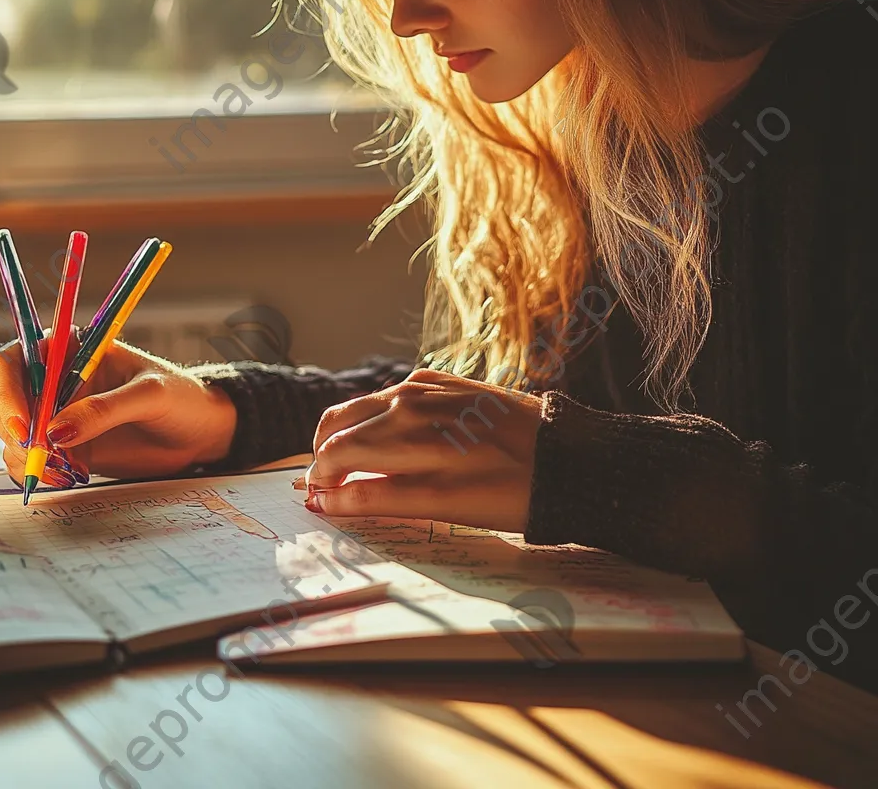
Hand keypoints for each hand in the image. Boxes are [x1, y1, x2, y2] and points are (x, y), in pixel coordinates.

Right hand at [0, 333, 236, 485]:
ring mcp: (54, 413)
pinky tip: (68, 476)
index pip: (15, 358)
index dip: (7, 387)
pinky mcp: (61, 446)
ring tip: (65, 469)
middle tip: (39, 453)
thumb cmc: (181, 398)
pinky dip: (36, 471)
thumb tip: (56, 431)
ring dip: (23, 454)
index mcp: (71, 349)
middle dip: (10, 427)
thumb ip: (105, 409)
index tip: (23, 421)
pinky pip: (26, 459)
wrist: (199, 433)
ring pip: (7, 431)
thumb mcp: (150, 395)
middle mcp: (54, 378)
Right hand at [299, 369, 543, 531]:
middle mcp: (406, 400)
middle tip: (333, 488)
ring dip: (349, 436)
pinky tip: (393, 444)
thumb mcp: (440, 505)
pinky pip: (391, 396)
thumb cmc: (507, 491)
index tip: (320, 501)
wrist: (566, 456)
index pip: (335, 452)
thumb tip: (326, 500)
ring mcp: (424, 385)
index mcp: (402, 430)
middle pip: (338, 424)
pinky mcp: (443, 380)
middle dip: (325, 457)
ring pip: (361, 407)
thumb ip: (377, 499)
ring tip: (359, 471)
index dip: (320, 480)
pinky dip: (378, 420)